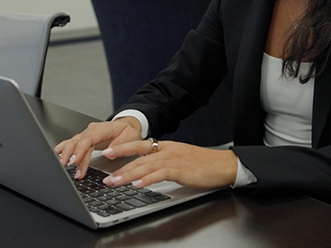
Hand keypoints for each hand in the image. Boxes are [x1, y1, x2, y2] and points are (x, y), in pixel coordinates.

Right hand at [54, 117, 141, 179]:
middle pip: (78, 141)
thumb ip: (120, 144)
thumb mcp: (130, 137)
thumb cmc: (128, 132)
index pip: (89, 138)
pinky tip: (56, 155)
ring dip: (66, 154)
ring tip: (61, 165)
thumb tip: (109, 153)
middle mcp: (92, 130)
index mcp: (103, 129)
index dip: (80, 150)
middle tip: (67, 167)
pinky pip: (71, 143)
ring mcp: (86, 134)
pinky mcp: (83, 139)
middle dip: (71, 155)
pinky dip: (62, 149)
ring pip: (72, 142)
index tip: (75, 161)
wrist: (127, 126)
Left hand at [101, 140, 237, 189]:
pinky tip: (138, 185)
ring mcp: (175, 160)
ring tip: (115, 182)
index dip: (123, 148)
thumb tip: (148, 168)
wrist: (224, 164)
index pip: (140, 145)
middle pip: (139, 158)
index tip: (108, 152)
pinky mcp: (182, 171)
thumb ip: (164, 161)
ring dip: (128, 175)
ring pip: (146, 166)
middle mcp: (169, 151)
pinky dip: (147, 180)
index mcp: (167, 147)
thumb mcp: (181, 158)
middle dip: (120, 168)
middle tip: (106, 177)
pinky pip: (161, 174)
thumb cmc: (204, 164)